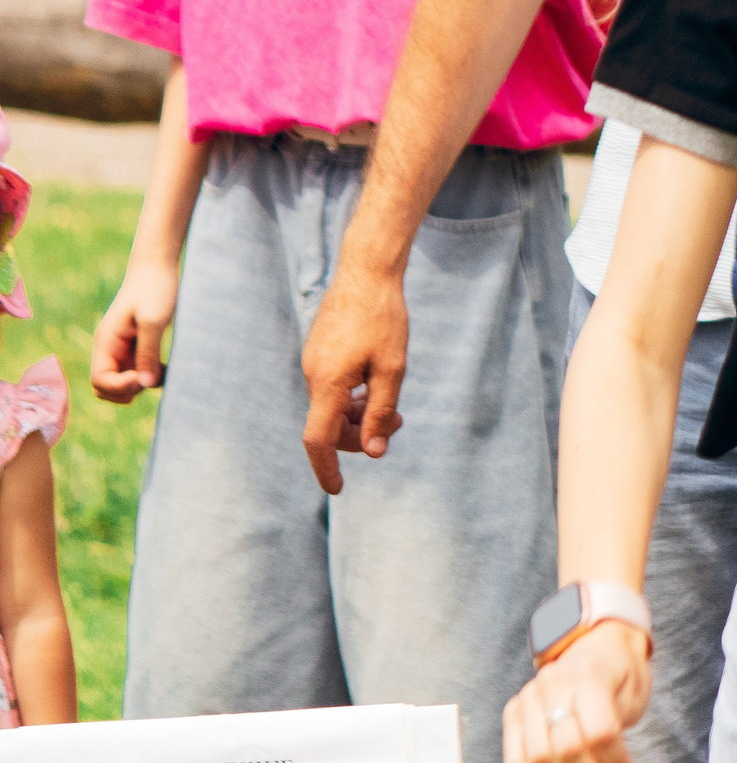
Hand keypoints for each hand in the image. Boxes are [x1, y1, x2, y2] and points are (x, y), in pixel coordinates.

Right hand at [93, 258, 180, 403]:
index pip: (99, 381)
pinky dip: (151, 377)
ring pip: (123, 384)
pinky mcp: (137, 348)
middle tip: (153, 377)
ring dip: (141, 386)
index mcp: (106, 342)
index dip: (120, 387)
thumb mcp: (153, 320)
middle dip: (127, 391)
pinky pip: (137, 374)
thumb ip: (148, 352)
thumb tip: (145, 384)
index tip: (144, 376)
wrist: (158, 268)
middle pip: (105, 388)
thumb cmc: (155, 289)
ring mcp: (122, 350)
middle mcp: (110, 349)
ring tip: (166, 373)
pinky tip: (169, 370)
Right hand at [300, 260, 411, 494]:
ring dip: (359, 416)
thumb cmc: (384, 318)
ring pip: (331, 408)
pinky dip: (351, 399)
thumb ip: (381, 411)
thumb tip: (373, 452)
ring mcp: (312, 363)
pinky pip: (330, 390)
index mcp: (327, 383)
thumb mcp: (393, 368)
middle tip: (398, 423)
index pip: (317, 440)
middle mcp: (312, 376)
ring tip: (394, 409)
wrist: (367, 272)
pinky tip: (375, 388)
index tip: (337, 490)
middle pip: (328, 427)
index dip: (327, 468)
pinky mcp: (319, 353)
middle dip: (361, 435)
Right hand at [502, 621, 651, 762]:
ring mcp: (529, 697)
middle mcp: (553, 683)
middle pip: (568, 751)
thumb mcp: (634, 692)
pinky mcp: (514, 711)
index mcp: (590, 675)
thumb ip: (618, 732)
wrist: (596, 643)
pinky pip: (517, 761)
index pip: (598, 734)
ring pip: (540, 761)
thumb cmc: (622, 671)